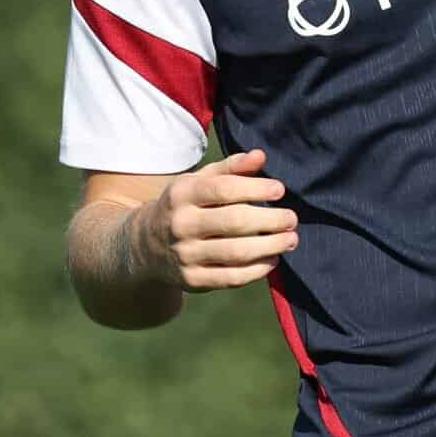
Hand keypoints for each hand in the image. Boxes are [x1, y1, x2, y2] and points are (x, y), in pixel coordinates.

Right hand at [131, 147, 296, 291]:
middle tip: (292, 218)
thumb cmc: (183, 207)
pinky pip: (232, 278)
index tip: (280, 190)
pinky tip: (273, 260)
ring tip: (291, 239)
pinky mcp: (192, 280)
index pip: (224, 189)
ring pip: (236, 252)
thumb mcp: (197, 182)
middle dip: (271, 220)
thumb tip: (260, 156)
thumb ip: (230, 168)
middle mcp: (181, 224)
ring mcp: (185, 255)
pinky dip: (258, 270)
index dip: (256, 189)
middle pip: (235, 221)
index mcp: (182, 194)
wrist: (143, 246)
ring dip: (271, 246)